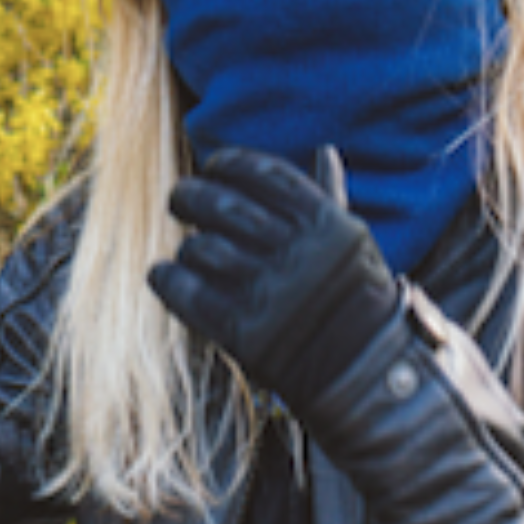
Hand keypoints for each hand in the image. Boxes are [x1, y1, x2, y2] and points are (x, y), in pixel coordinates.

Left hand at [152, 147, 401, 419]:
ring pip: (202, 249)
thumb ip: (329, 197)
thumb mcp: (351, 243)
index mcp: (324, 224)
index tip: (213, 167)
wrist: (361, 372)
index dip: (229, 164)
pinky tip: (163, 275)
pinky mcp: (243, 331)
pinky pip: (187, 293)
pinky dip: (167, 279)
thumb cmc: (354, 300)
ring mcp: (269, 292)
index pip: (263, 175)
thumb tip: (325, 151)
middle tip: (179, 199)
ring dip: (188, 247)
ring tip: (190, 252)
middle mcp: (296, 253)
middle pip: (224, 206)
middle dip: (191, 196)